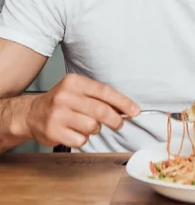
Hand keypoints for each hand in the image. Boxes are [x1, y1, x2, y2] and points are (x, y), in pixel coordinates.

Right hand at [22, 74, 139, 148]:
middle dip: (115, 119)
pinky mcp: (53, 131)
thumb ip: (100, 97)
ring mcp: (58, 114)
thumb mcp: (79, 91)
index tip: (135, 110)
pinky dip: (82, 139)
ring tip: (86, 125)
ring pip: (92, 126)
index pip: (105, 91)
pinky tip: (74, 133)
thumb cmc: (61, 103)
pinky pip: (80, 140)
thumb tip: (126, 108)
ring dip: (94, 129)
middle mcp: (65, 96)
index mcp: (74, 82)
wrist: (31, 114)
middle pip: (100, 110)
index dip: (123, 102)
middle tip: (119, 124)